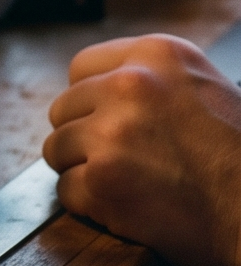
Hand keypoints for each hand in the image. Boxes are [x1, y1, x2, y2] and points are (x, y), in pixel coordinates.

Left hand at [44, 35, 240, 265]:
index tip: (107, 123)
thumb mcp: (207, 91)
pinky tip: (129, 210)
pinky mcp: (103, 181)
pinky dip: (91, 206)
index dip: (90, 101)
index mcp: (158, 55)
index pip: (82, 68)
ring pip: (58, 149)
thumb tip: (97, 89)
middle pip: (63, 109)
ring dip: (84, 172)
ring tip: (130, 187)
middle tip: (121, 163)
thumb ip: (155, 82)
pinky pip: (68, 191)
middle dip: (83, 138)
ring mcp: (112, 132)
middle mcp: (131, 84)